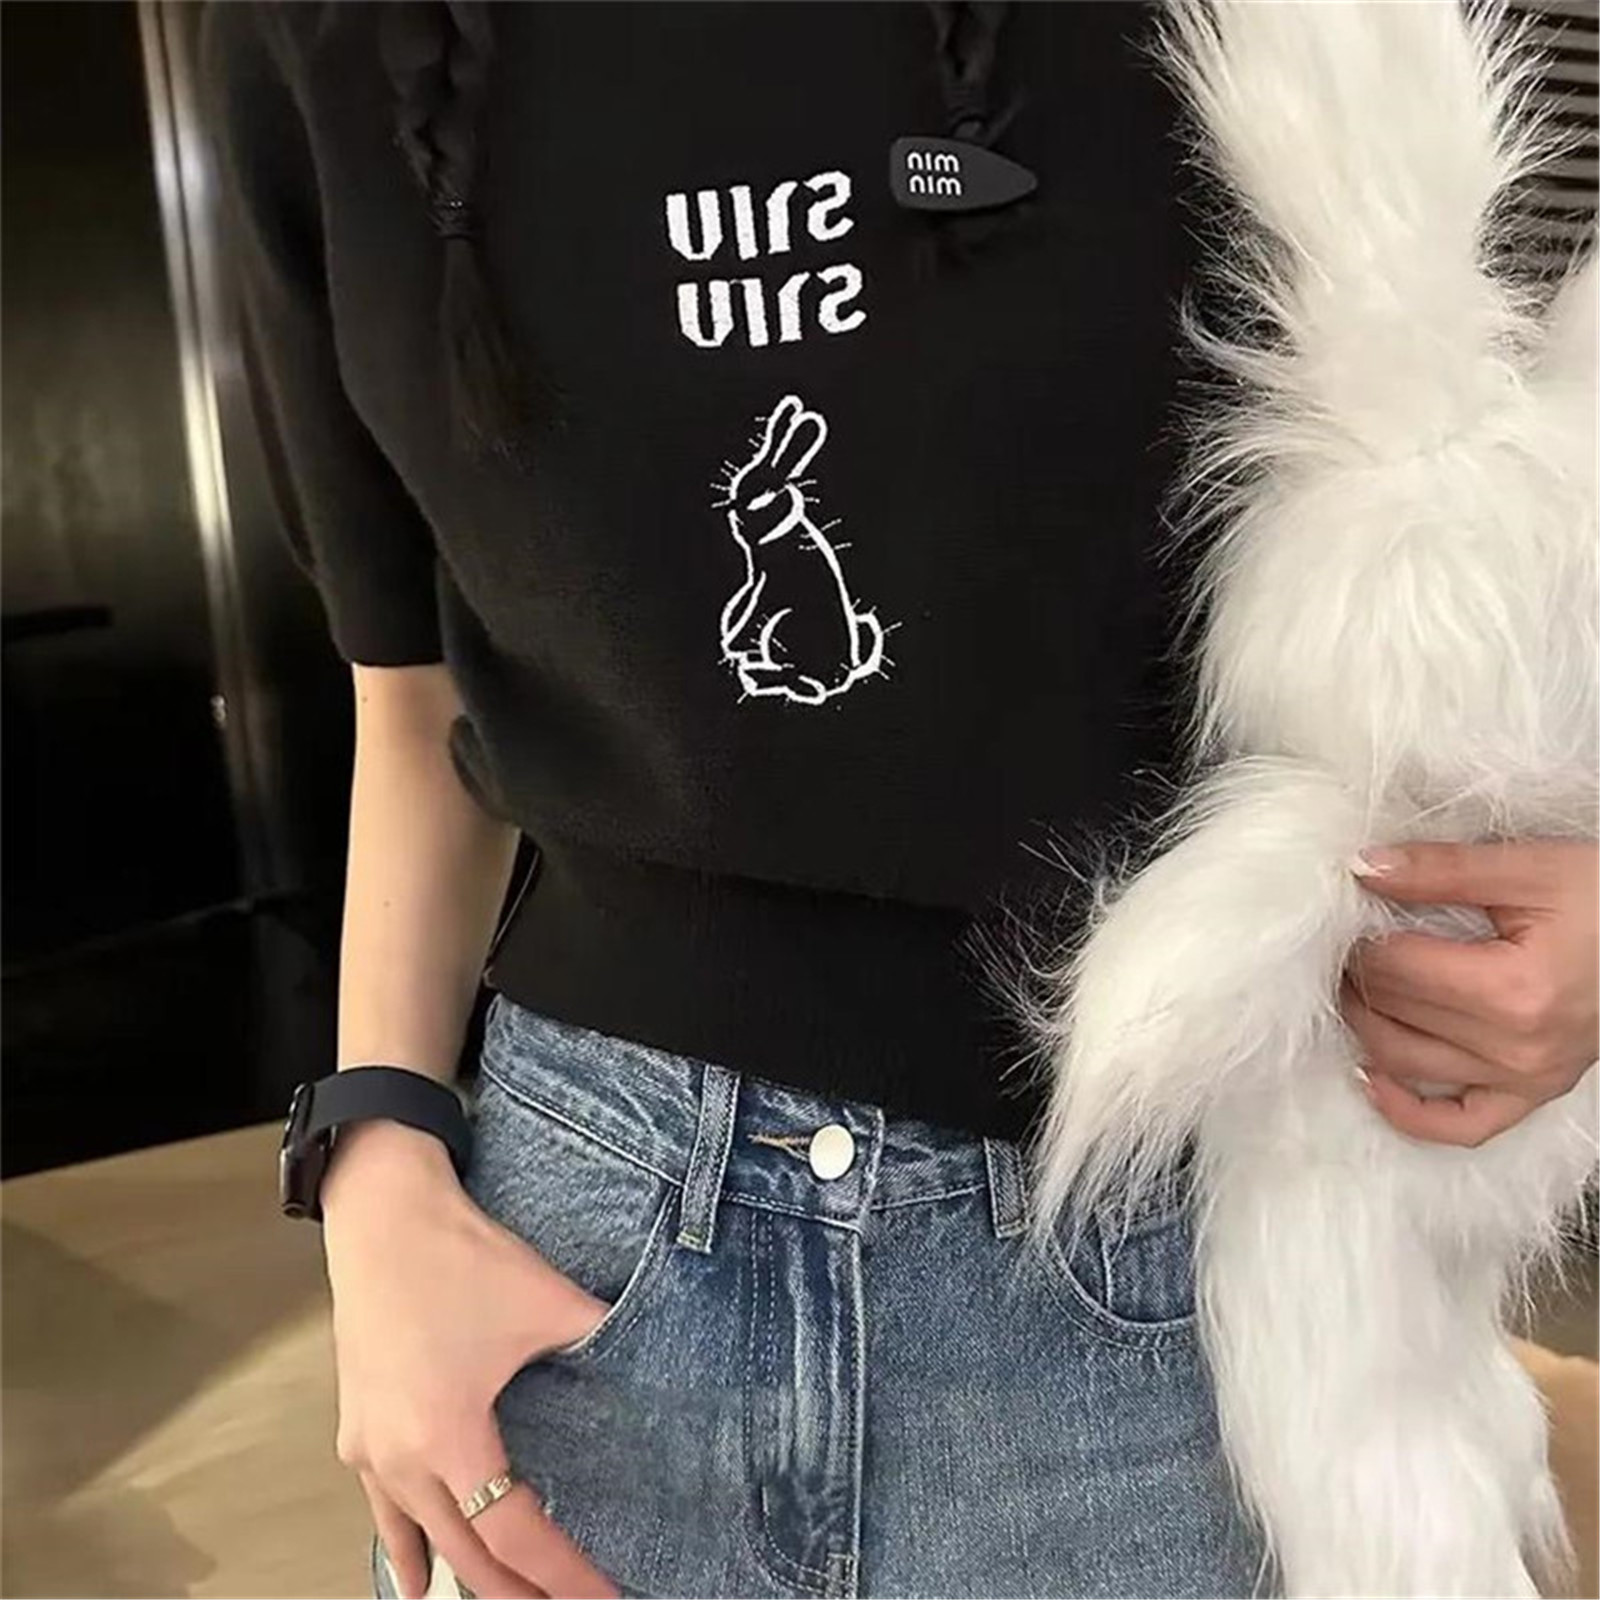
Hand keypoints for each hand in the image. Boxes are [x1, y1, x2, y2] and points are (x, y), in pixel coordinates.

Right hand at [320, 1119, 621, 1599]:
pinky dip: (406, 1549)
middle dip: (521, 1595)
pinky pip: (384, 1512)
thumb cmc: (458, 1257)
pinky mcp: (356, 1430)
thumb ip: (602, 1338)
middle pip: (468, 1558)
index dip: (565, 1576)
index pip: (516, 1536)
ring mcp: (369, 1450)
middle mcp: (401, 1459)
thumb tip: (660, 1353)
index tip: (604, 1599)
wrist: (383, 1214)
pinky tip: (418, 1578)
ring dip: (467, 1578)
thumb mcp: (546, 1301)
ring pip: (422, 1542)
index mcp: (450, 1438)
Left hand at [1340, 839, 1598, 1146]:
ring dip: (1362, 1026)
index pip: (1396, 969)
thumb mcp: (1532, 867)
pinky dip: (1406, 1111)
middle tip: (1337, 943)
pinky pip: (1460, 1126)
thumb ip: (1443, 870)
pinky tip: (1370, 1077)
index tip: (1343, 912)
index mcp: (1515, 990)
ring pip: (1406, 1064)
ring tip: (1347, 986)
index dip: (1356, 937)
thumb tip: (1363, 868)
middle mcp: (1517, 1048)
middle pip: (1394, 1013)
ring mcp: (1527, 1080)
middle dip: (1354, 975)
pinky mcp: (1534, 1095)